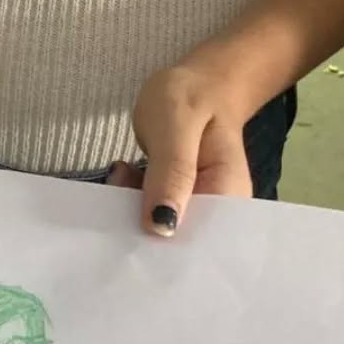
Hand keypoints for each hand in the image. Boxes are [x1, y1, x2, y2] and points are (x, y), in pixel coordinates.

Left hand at [128, 54, 260, 235]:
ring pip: (157, 235)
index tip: (131, 247)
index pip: (204, 245)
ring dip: (130, 216)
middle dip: (141, 236)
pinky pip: (148, 220)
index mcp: (229, 196)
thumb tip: (161, 226)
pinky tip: (123, 180)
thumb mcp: (178, 123)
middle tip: (115, 206)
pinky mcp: (175, 208)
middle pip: (178, 247)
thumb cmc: (194, 97)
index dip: (168, 256)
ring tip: (121, 180)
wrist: (198, 87)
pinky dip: (129, 204)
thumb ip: (172, 171)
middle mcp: (216, 214)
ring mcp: (195, 213)